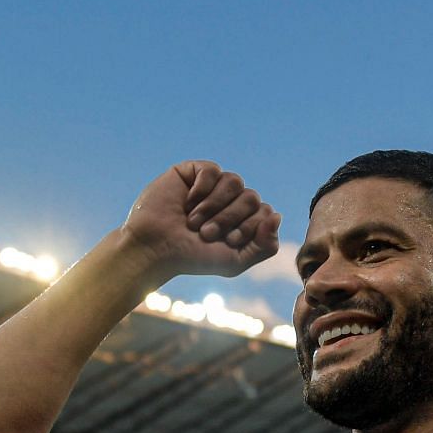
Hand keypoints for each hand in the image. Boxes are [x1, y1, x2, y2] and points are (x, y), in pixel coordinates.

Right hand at [121, 160, 281, 280]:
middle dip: (230, 218)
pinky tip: (188, 202)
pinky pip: (213, 170)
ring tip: (194, 221)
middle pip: (252, 197)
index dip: (250, 227)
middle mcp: (232, 200)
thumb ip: (264, 246)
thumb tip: (276, 215)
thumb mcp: (235, 262)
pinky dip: (203, 188)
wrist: (155, 249)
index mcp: (244, 220)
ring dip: (215, 206)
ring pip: (235, 182)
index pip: (265, 213)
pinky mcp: (193, 172)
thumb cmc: (193, 258)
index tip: (227, 241)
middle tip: (205, 233)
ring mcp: (213, 185)